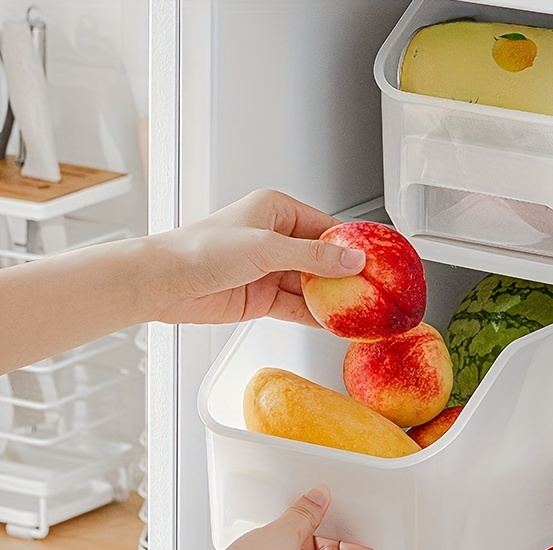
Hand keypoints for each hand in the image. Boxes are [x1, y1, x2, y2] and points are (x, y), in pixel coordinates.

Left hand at [146, 189, 365, 325]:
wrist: (164, 284)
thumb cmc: (201, 250)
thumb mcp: (265, 247)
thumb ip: (311, 257)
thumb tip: (350, 260)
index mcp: (276, 211)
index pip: (325, 228)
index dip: (350, 246)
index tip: (374, 261)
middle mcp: (274, 238)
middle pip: (321, 259)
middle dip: (343, 276)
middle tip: (372, 290)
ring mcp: (269, 270)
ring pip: (310, 285)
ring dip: (330, 299)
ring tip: (358, 310)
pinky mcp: (262, 298)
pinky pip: (297, 306)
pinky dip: (314, 315)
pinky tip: (333, 322)